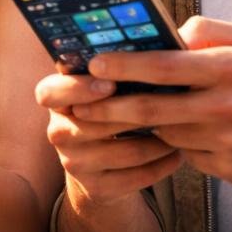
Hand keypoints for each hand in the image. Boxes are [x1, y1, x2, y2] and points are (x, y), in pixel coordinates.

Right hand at [36, 71, 181, 210]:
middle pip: (95, 122)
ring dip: (161, 140)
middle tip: (173, 102)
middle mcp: (58, 131)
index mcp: (56, 99)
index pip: (49, 92)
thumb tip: (163, 43)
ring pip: (125, 151)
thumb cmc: (111, 112)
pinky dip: (163, 164)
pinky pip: (138, 177)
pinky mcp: (95, 188)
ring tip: (182, 128)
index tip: (109, 84)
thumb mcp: (105, 89)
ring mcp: (74, 163)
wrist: (101, 169)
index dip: (77, 88)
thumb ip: (118, 68)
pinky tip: (178, 153)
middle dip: (138, 112)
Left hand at [65, 16, 231, 185]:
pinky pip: (187, 156)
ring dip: (143, 126)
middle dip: (108, 107)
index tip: (93, 64)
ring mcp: (229, 142)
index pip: (164, 67)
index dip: (124, 66)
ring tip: (125, 114)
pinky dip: (177, 143)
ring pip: (166, 134)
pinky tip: (180, 132)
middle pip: (152, 110)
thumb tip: (165, 35)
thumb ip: (205, 32)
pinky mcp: (231, 169)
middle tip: (79, 104)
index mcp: (229, 70)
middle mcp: (227, 107)